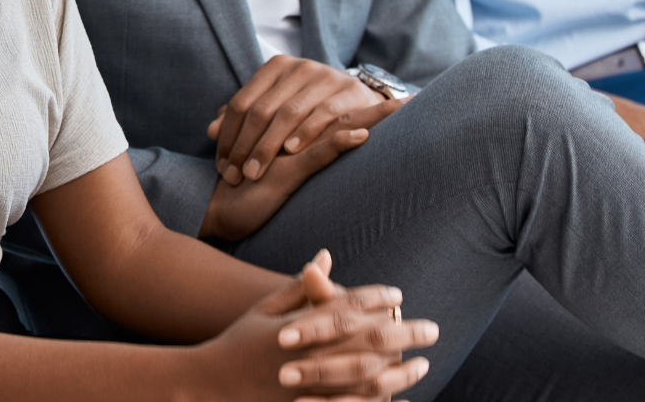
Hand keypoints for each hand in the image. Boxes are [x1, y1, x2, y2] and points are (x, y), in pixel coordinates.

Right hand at [191, 250, 435, 401]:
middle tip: (433, 328)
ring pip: (364, 377)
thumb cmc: (239, 342)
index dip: (373, 298)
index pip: (343, 306)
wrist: (211, 384)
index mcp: (294, 325)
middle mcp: (303, 354)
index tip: (398, 294)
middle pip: (364, 341)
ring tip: (423, 363)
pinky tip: (402, 399)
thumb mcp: (264, 310)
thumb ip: (299, 287)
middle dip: (403, 333)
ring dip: (399, 370)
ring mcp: (306, 386)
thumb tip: (325, 256)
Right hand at [201, 101, 404, 240]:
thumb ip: (294, 157)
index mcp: (296, 137)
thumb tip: (320, 149)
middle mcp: (294, 137)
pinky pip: (316, 154)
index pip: (338, 118)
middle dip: (380, 110)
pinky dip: (339, 143)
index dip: (369, 110)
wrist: (215, 208)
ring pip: (334, 128)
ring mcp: (290, 152)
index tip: (402, 101)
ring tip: (401, 109)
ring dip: (370, 120)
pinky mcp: (286, 170)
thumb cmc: (246, 193)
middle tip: (414, 99)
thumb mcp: (277, 175)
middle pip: (342, 116)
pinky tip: (361, 136)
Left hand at [209, 57, 394, 185]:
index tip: (221, 166)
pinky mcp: (348, 91)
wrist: (360, 100)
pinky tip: (291, 152)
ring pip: (288, 113)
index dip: (228, 136)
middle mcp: (298, 67)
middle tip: (235, 175)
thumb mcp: (275, 108)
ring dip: (269, 145)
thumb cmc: (309, 109)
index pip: (241, 103)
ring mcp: (325, 77)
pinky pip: (322, 114)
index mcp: (275, 68)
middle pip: (261, 110)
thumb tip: (211, 131)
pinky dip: (305, 133)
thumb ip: (244, 118)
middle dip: (244, 146)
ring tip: (255, 171)